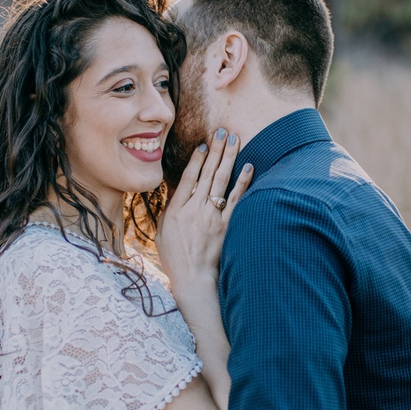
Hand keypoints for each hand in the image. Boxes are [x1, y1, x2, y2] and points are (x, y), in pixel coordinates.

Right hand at [156, 130, 252, 295]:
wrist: (192, 278)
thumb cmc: (174, 257)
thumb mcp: (162, 231)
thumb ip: (169, 208)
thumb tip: (175, 189)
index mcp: (176, 210)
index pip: (188, 177)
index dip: (197, 159)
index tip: (204, 143)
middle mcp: (194, 210)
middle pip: (207, 173)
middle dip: (216, 150)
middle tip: (222, 131)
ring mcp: (211, 217)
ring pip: (221, 181)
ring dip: (228, 158)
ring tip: (234, 140)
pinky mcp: (226, 226)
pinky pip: (235, 200)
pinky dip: (242, 183)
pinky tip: (249, 167)